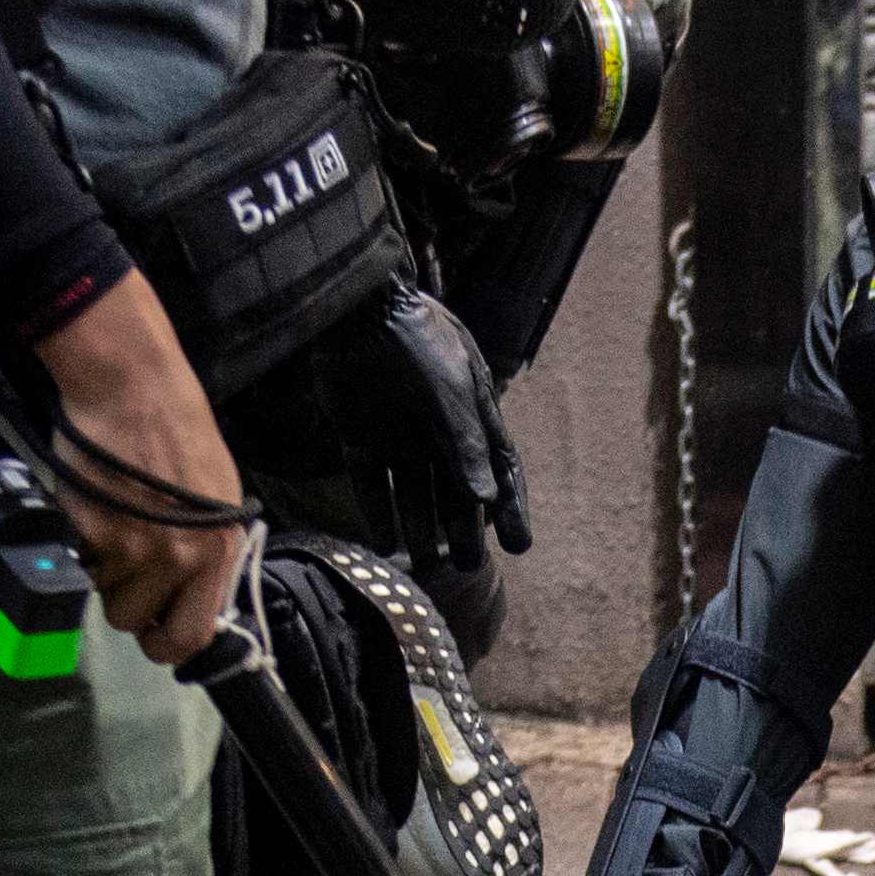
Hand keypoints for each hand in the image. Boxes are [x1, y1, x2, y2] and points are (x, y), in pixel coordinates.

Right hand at [32, 273, 254, 665]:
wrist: (134, 390)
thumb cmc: (179, 435)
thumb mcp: (220, 501)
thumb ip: (211, 554)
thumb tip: (198, 598)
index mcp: (216, 554)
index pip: (192, 636)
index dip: (168, 643)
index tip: (157, 634)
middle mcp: (178, 559)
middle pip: (137, 624)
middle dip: (128, 606)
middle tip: (125, 570)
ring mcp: (131, 548)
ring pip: (102, 596)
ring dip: (101, 573)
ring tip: (111, 528)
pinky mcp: (89, 530)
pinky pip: (76, 564)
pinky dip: (78, 546)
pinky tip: (92, 513)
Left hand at [317, 285, 529, 574]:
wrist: (356, 307)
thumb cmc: (416, 340)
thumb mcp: (450, 389)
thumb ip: (465, 443)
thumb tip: (485, 500)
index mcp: (471, 415)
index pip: (498, 471)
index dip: (510, 508)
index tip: (517, 546)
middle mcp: (437, 431)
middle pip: (455, 492)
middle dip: (463, 531)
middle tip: (468, 568)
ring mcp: (397, 435)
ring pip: (413, 495)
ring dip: (419, 529)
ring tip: (422, 564)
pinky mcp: (359, 436)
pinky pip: (370, 484)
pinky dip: (376, 514)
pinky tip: (382, 544)